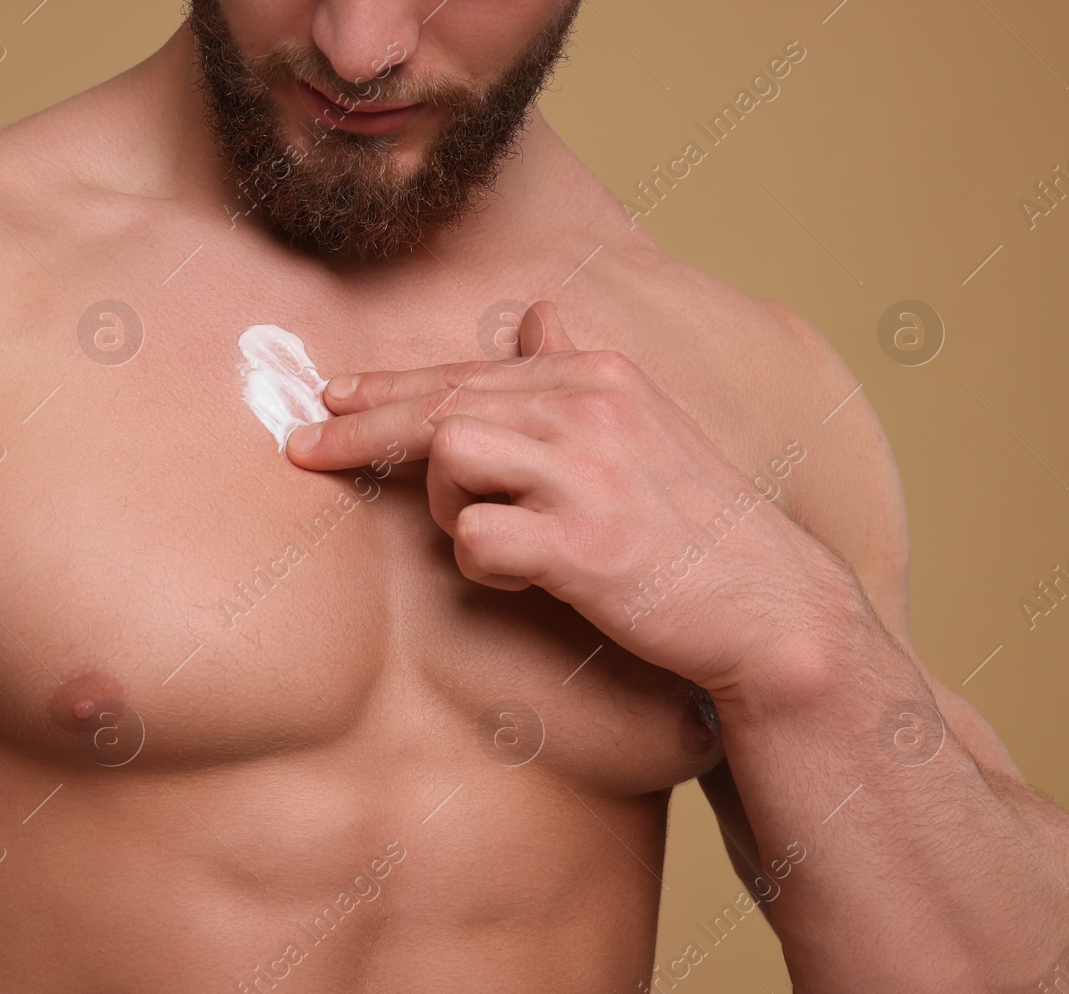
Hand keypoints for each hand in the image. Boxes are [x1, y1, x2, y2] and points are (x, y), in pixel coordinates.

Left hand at [285, 301, 860, 698]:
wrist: (765, 604)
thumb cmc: (691, 521)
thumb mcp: (642, 424)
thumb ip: (576, 369)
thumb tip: (534, 315)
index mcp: (597, 374)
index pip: (465, 373)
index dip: (388, 389)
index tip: (331, 399)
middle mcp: (588, 408)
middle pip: (439, 405)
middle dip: (360, 428)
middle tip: (302, 448)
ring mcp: (585, 473)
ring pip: (448, 455)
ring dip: (446, 503)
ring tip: (495, 534)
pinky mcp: (581, 543)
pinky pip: (474, 539)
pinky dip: (481, 561)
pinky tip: (522, 573)